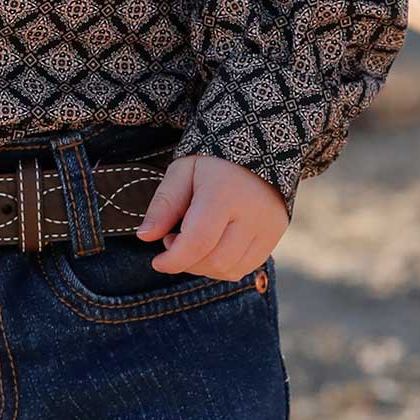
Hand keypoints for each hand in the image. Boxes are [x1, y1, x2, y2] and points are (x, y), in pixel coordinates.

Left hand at [135, 154, 288, 278]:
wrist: (256, 150)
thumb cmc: (212, 162)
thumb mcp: (182, 172)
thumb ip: (163, 205)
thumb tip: (145, 236)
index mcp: (224, 193)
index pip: (198, 242)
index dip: (174, 260)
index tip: (157, 261)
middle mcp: (252, 213)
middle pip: (215, 261)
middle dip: (187, 262)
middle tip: (174, 239)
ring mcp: (268, 227)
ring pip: (231, 270)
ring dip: (204, 267)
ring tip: (193, 242)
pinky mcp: (275, 236)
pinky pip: (246, 268)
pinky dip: (223, 266)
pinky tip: (212, 247)